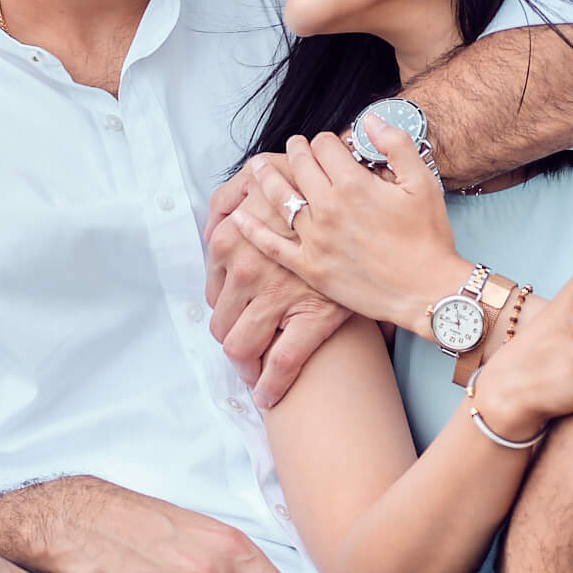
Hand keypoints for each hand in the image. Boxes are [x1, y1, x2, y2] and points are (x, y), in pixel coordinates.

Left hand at [207, 188, 349, 409]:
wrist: (360, 200)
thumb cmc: (312, 186)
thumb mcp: (259, 174)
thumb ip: (227, 198)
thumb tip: (212, 227)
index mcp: (229, 240)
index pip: (213, 293)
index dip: (226, 310)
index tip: (238, 319)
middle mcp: (245, 270)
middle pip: (222, 326)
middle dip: (233, 341)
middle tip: (247, 350)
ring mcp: (275, 297)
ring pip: (241, 347)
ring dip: (245, 366)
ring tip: (256, 374)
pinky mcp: (310, 318)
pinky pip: (281, 364)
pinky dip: (272, 386)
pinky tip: (269, 397)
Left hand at [234, 118, 465, 336]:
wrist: (427, 291)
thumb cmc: (429, 238)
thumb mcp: (423, 182)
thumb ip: (396, 145)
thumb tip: (370, 120)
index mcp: (353, 184)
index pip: (325, 146)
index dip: (327, 140)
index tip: (331, 144)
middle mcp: (328, 208)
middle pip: (300, 166)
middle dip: (296, 151)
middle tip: (294, 146)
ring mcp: (315, 238)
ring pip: (280, 199)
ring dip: (266, 177)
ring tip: (257, 166)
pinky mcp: (310, 267)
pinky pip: (272, 245)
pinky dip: (252, 229)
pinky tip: (239, 216)